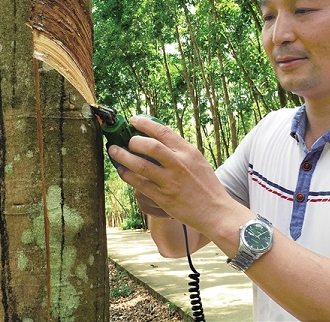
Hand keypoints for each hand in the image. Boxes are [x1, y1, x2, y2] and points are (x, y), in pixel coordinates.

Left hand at [107, 116, 240, 236]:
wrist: (215, 210)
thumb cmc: (206, 185)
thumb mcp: (198, 161)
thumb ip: (180, 150)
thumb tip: (160, 135)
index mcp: (188, 152)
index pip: (163, 132)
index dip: (145, 124)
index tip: (134, 120)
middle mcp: (179, 164)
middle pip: (150, 146)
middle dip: (133, 140)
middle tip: (126, 141)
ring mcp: (170, 181)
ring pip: (140, 165)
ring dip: (123, 156)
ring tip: (114, 151)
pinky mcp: (164, 197)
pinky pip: (140, 184)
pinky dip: (127, 175)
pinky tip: (122, 171)